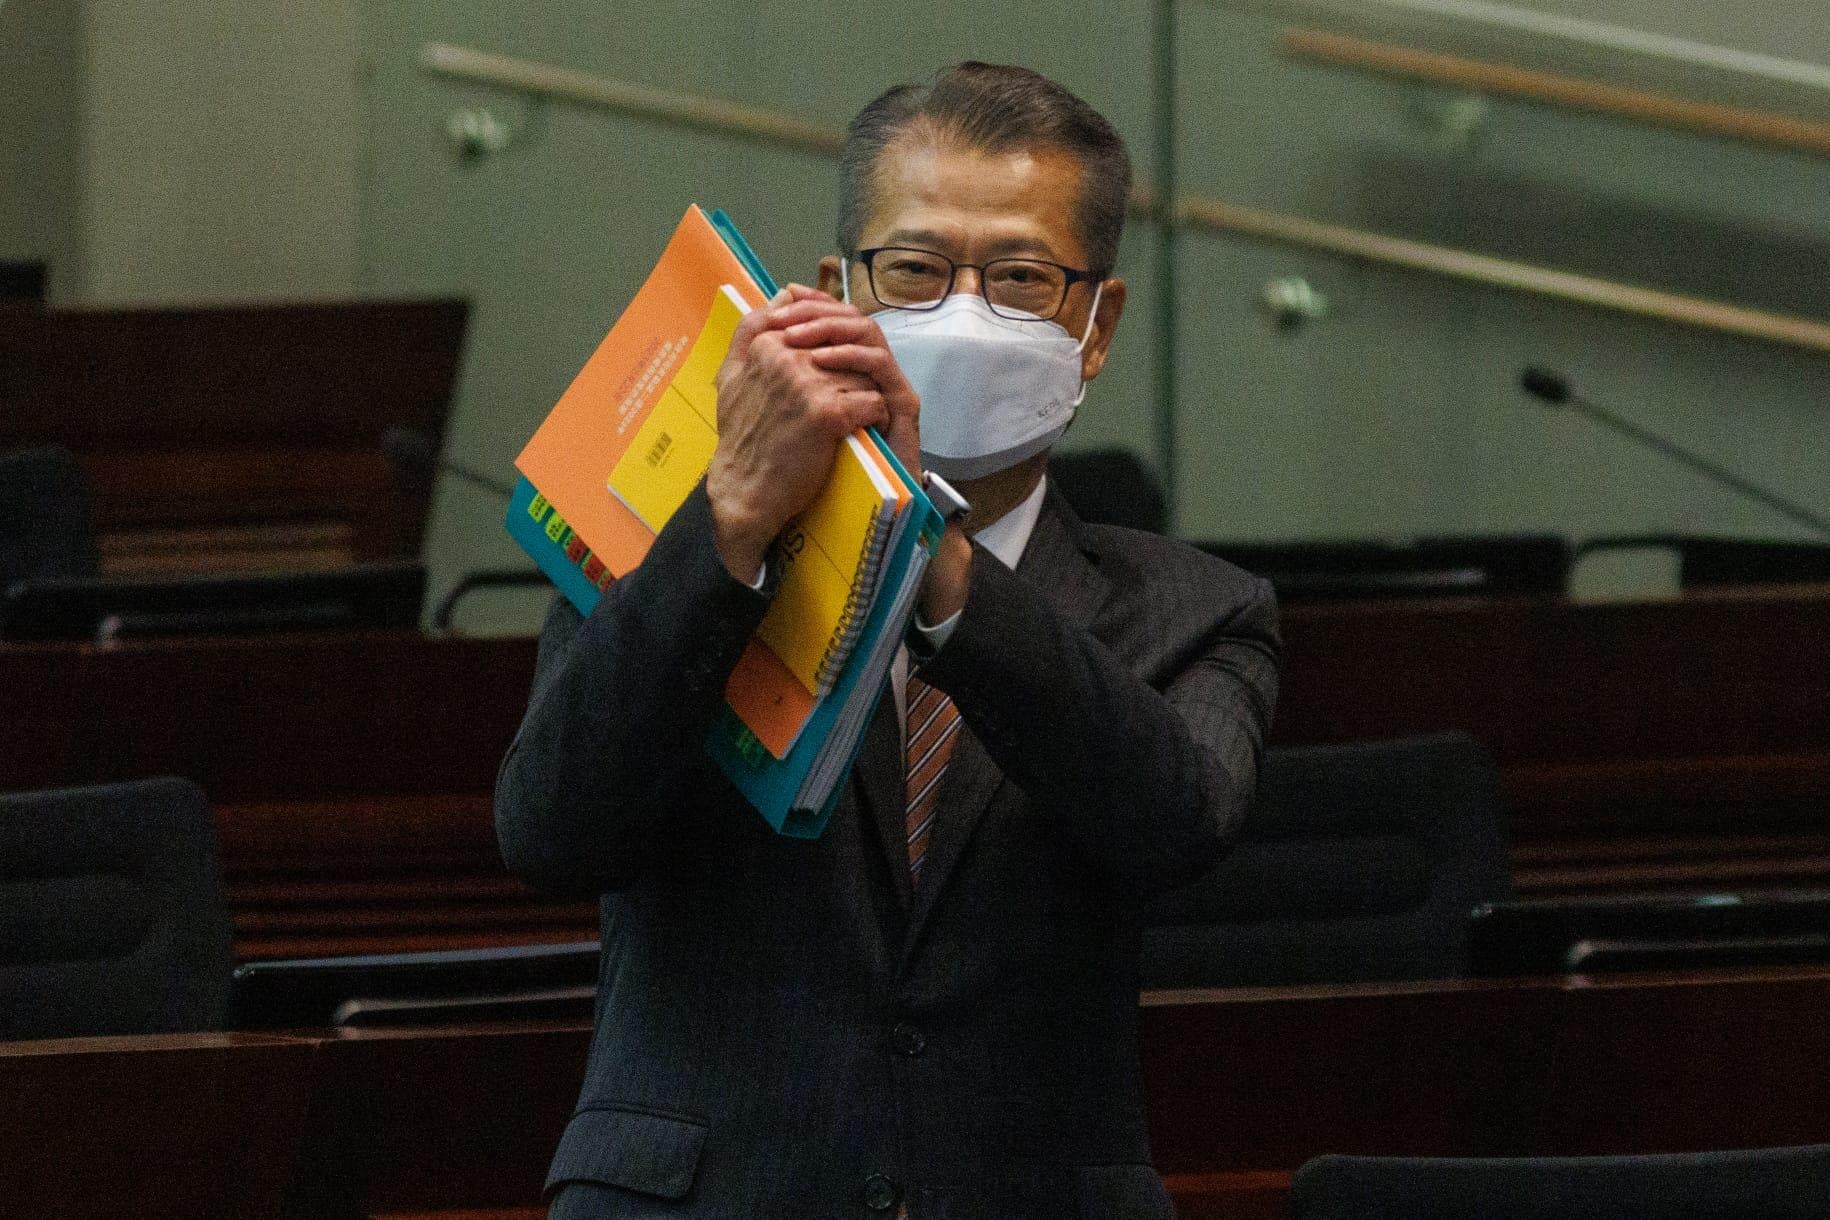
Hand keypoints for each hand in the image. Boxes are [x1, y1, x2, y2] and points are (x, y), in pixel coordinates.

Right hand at [706, 288, 888, 581]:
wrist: (745, 489)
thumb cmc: (742, 436)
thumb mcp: (732, 375)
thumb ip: (753, 329)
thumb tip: (786, 293)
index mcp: (766, 342)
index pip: (820, 325)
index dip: (835, 350)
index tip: (834, 375)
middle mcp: (786, 356)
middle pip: (846, 348)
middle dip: (854, 371)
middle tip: (853, 396)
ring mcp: (808, 382)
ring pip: (864, 374)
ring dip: (866, 395)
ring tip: (858, 417)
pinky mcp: (829, 412)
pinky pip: (873, 402)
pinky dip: (874, 418)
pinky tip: (864, 431)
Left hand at [769, 287, 969, 627]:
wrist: (817, 512)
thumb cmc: (793, 464)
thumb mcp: (773, 406)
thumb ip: (770, 366)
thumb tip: (762, 321)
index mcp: (843, 370)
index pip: (834, 316)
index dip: (811, 302)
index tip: (780, 303)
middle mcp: (868, 374)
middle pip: (854, 318)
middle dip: (819, 310)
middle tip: (786, 319)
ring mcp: (887, 388)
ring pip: (870, 335)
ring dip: (834, 329)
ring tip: (799, 338)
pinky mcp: (901, 409)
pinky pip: (881, 369)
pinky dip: (852, 357)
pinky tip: (821, 361)